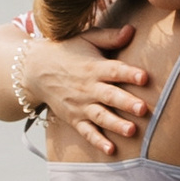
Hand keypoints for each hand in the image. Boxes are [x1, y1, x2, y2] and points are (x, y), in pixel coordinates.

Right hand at [26, 29, 150, 156]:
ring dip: (116, 124)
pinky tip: (111, 150)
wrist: (34, 70)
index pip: (114, 70)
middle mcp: (88, 88)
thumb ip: (109, 37)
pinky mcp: (74, 118)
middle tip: (143, 109)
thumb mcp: (86, 39)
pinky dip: (97, 141)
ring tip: (131, 131)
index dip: (129, 73)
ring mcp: (81, 105)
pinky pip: (86, 132)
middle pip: (110, 96)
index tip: (145, 77)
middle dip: (126, 103)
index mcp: (94, 67)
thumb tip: (132, 30)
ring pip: (101, 116)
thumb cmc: (66, 51)